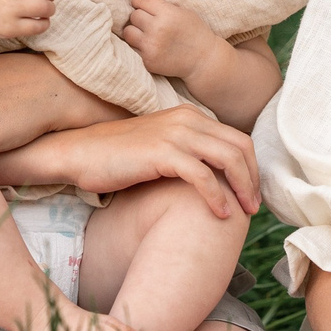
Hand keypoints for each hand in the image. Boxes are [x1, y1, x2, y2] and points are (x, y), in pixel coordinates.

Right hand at [0, 107, 260, 218]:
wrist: (77, 152)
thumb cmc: (115, 157)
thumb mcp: (159, 148)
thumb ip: (186, 153)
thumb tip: (212, 179)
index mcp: (189, 116)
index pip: (237, 139)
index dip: (251, 168)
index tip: (250, 195)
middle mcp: (186, 120)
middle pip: (240, 147)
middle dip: (253, 179)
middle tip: (253, 208)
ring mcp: (175, 134)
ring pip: (228, 159)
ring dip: (242, 188)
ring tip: (243, 213)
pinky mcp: (161, 152)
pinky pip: (202, 175)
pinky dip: (217, 196)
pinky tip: (219, 214)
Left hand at [120, 0, 220, 81]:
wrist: (203, 60)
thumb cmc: (194, 33)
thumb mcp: (183, 12)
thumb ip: (163, 6)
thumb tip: (141, 2)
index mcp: (167, 13)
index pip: (140, 0)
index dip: (140, 2)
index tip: (142, 5)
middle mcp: (157, 29)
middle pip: (134, 16)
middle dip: (140, 17)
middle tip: (149, 22)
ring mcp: (151, 46)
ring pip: (128, 32)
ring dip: (135, 31)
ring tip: (145, 33)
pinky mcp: (148, 61)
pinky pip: (133, 48)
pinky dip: (139, 46)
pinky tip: (151, 46)